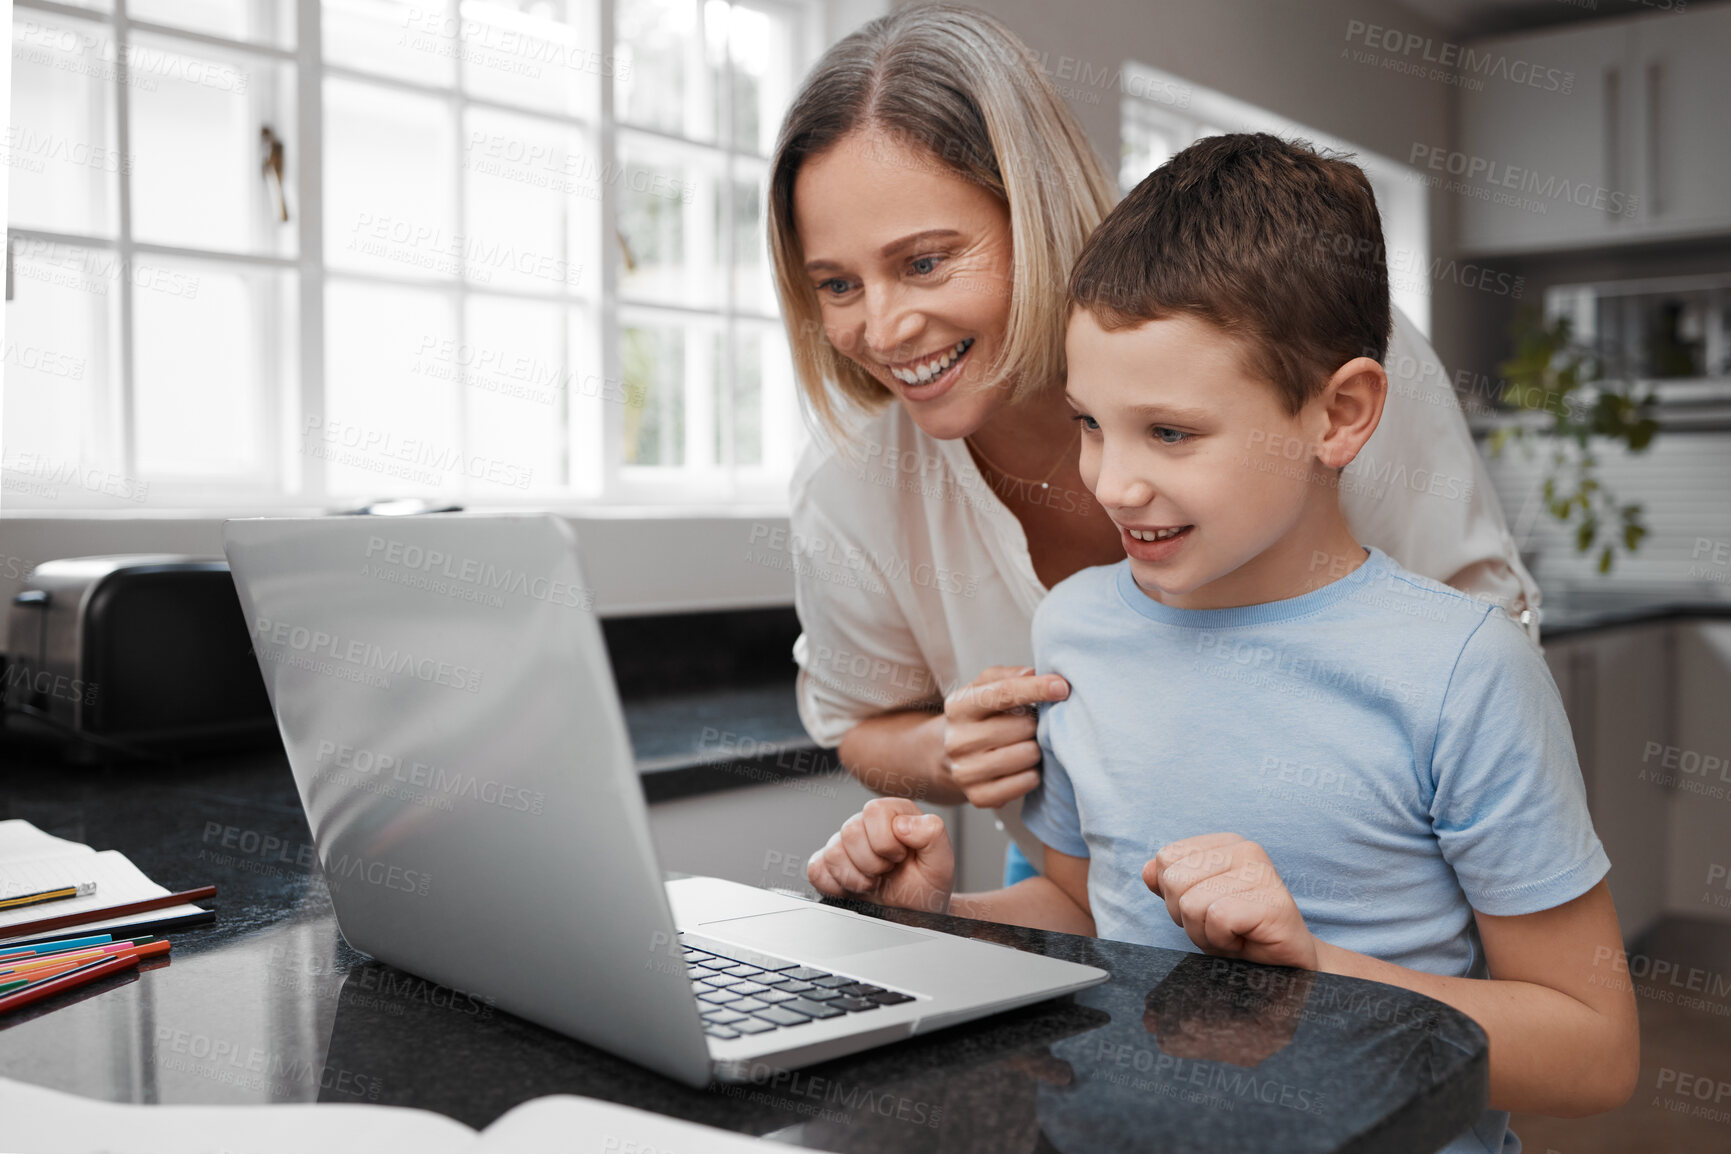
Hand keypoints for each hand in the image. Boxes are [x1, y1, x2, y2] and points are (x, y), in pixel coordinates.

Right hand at [807, 797, 954, 913]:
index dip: (887, 841)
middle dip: (872, 863)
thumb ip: (932, 834)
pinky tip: (855, 889)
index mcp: (895, 813)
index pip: (874, 811)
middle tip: (887, 872)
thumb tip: (903, 824)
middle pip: (850, 832)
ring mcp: (844, 843)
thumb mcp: (942, 862)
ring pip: (832, 853)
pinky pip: (816, 870)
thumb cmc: (927, 886)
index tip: (900, 857)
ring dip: (856, 878)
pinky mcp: (827, 864)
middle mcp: (866, 823)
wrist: (914, 915)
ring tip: (874, 881)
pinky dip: (835, 886)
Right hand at [942, 665, 1069, 808]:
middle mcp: (957, 740)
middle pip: (1022, 726)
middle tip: (1029, 725)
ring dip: (1036, 748)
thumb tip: (1033, 673)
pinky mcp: (979, 798)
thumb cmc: (979, 717)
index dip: (1036, 688)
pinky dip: (1033, 773)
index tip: (1063, 687)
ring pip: (1028, 755)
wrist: (948, 757)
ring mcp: (966, 772)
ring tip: (1025, 744)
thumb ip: (1008, 675)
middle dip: (1035, 723)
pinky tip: (1023, 766)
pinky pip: (1027, 782)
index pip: (1002, 694)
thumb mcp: (984, 688)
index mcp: (958, 707)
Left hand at [1143, 834, 1318, 969]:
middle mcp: (1246, 850)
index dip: (1174, 894)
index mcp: (1225, 843)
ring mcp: (1262, 872)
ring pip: (1191, 903)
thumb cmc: (1239, 931)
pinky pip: (1216, 919)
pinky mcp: (1272, 901)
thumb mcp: (1196, 905)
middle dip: (1187, 916)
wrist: (1284, 962)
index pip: (1166, 858)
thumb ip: (1170, 885)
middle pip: (1175, 880)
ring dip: (1204, 932)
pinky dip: (1221, 940)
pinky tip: (1243, 940)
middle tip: (1219, 926)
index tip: (1206, 908)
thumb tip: (1147, 869)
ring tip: (1232, 934)